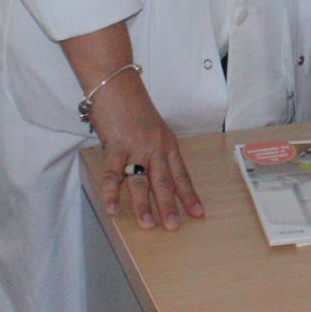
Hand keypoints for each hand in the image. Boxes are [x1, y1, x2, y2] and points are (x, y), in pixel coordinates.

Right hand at [88, 77, 200, 229]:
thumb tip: (152, 174)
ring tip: (148, 225)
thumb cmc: (133, 106)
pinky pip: (114, 174)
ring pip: (142, 181)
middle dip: (170, 206)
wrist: (116, 84)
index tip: (198, 214)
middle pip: (165, 182)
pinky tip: (113, 209)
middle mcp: (156, 147)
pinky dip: (112, 193)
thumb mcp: (153, 129)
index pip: (181, 175)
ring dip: (144, 205)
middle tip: (174, 226)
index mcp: (167, 144)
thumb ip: (155, 150)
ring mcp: (137, 147)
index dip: (189, 195)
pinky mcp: (116, 146)